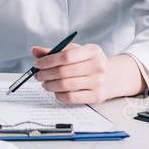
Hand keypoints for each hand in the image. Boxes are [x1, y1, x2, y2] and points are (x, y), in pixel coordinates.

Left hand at [31, 43, 145, 103]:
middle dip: (46, 74)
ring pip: (66, 85)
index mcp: (92, 51)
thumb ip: (55, 51)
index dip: (48, 61)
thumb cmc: (90, 62)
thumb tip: (35, 50)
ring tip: (45, 83)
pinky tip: (55, 92)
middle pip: (64, 71)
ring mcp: (98, 82)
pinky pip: (72, 97)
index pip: (66, 56)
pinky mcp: (97, 96)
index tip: (37, 64)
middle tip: (38, 75)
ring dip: (50, 85)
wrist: (113, 76)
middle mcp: (98, 66)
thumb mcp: (76, 52)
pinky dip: (59, 95)